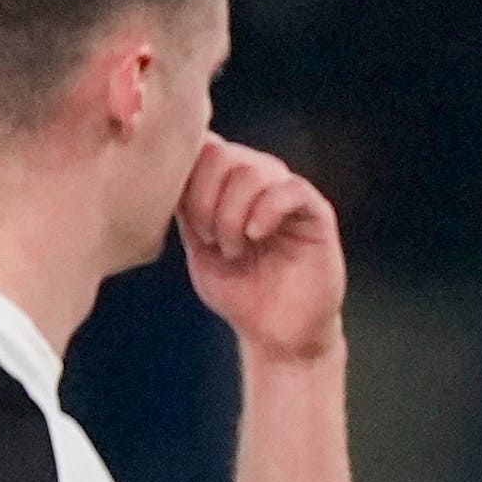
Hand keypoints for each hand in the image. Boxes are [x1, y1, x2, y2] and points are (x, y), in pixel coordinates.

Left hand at [175, 135, 345, 364]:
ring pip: (253, 170)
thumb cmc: (239, 293)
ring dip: (232, 214)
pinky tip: (256, 236)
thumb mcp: (197, 245)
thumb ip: (185, 206)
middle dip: (205, 199)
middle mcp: (259, 179)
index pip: (202, 147)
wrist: (277, 335)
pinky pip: (291, 190)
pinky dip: (266, 211)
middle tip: (209, 239)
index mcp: (228, 183)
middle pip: (222, 154)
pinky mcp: (317, 214)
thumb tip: (164, 172)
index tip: (187, 224)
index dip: (186, 178)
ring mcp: (288, 194)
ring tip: (233, 249)